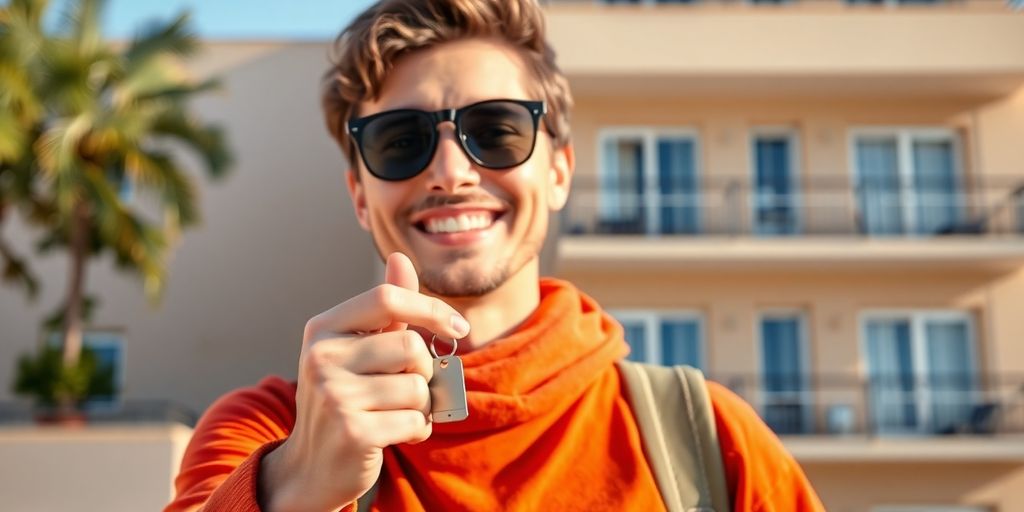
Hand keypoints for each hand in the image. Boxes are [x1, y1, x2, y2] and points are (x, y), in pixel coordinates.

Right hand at [258, 252, 469, 511]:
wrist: (310, 465)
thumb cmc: (342, 398)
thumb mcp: (355, 348)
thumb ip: (384, 309)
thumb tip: (401, 259)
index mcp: (323, 329)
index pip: (387, 298)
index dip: (431, 309)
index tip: (458, 328)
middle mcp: (322, 357)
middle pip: (411, 346)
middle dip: (424, 371)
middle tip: (408, 387)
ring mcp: (334, 395)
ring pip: (418, 388)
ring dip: (420, 406)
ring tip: (396, 413)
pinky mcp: (353, 431)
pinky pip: (416, 421)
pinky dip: (417, 430)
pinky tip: (394, 434)